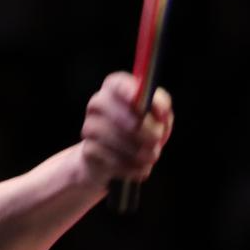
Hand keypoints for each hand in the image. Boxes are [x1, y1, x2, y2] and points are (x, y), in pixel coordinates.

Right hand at [79, 73, 173, 187]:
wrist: (113, 161)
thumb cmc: (141, 132)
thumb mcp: (158, 117)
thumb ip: (162, 108)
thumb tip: (161, 112)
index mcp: (114, 88)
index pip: (117, 83)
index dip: (131, 93)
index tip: (144, 106)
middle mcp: (97, 103)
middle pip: (118, 113)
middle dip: (143, 130)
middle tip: (157, 140)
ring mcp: (89, 127)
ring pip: (114, 138)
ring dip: (138, 151)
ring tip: (151, 156)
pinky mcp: (88, 150)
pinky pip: (111, 158)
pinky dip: (129, 166)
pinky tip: (137, 167)